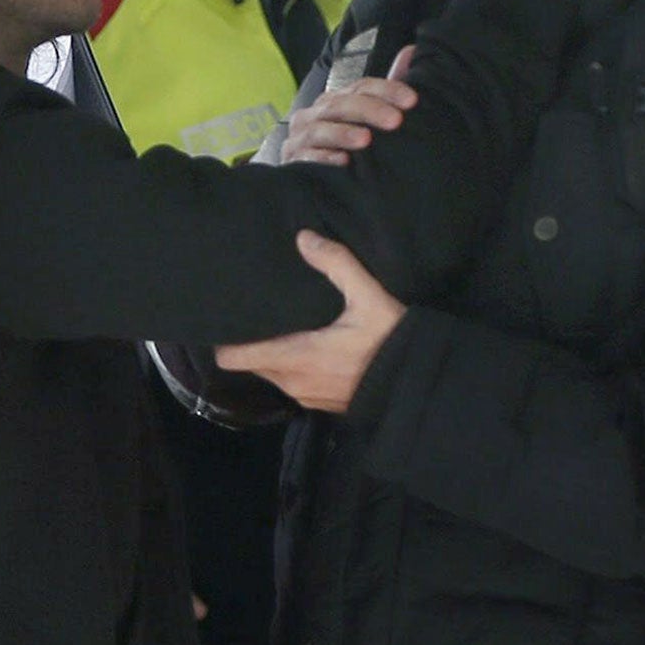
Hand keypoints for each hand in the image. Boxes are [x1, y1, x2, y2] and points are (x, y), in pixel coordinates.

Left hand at [215, 232, 404, 412]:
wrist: (420, 385)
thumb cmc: (391, 341)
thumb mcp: (368, 297)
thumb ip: (336, 264)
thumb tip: (303, 238)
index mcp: (294, 358)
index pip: (234, 358)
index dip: (224, 341)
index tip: (228, 320)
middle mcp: (292, 383)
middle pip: (251, 365)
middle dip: (249, 344)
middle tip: (258, 316)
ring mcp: (306, 398)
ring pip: (272, 375)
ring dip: (272, 356)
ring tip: (281, 328)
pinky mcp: (321, 405)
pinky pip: (293, 385)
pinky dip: (292, 368)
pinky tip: (308, 347)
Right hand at [280, 47, 416, 164]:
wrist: (314, 179)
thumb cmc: (346, 145)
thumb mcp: (367, 116)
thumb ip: (386, 89)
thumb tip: (410, 51)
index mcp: (335, 99)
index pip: (361, 86)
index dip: (387, 90)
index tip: (412, 101)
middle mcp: (314, 113)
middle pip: (341, 105)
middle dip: (369, 111)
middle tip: (395, 121)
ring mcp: (300, 136)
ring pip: (320, 129)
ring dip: (343, 134)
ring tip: (366, 140)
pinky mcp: (292, 160)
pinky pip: (306, 157)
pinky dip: (324, 158)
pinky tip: (343, 162)